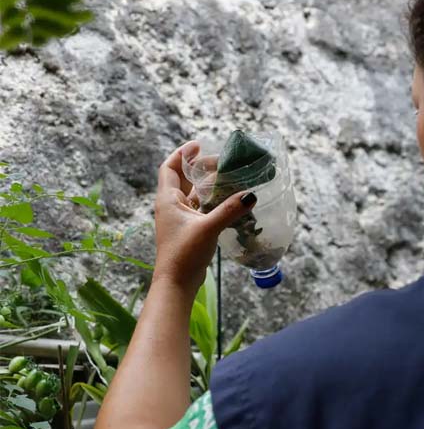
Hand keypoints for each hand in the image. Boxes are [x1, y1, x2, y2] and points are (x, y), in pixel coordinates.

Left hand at [151, 141, 256, 293]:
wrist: (176, 283)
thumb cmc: (184, 253)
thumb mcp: (208, 228)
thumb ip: (229, 210)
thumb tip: (250, 195)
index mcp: (168, 200)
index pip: (170, 168)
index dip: (182, 154)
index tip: (198, 144)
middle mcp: (171, 206)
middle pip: (184, 179)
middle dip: (200, 168)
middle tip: (221, 162)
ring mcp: (180, 219)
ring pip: (193, 194)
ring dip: (207, 185)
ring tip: (226, 177)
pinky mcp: (189, 230)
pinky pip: (200, 208)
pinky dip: (211, 201)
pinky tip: (227, 201)